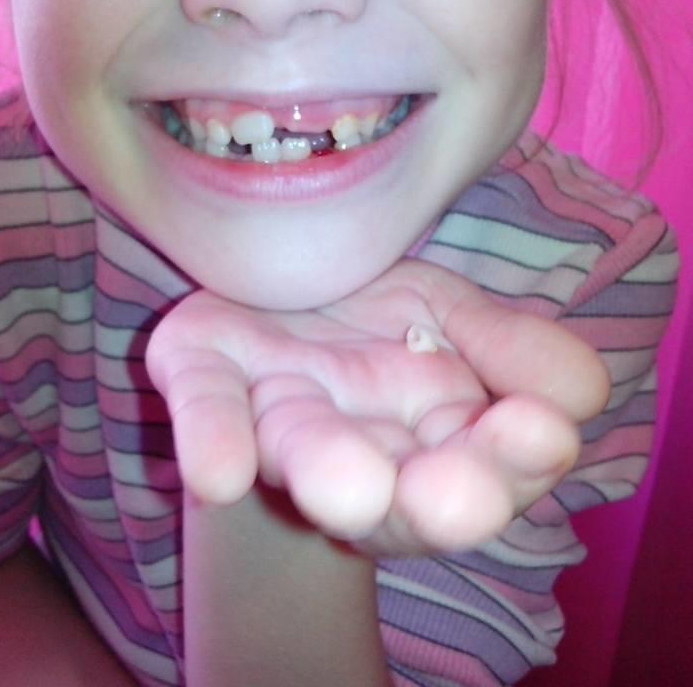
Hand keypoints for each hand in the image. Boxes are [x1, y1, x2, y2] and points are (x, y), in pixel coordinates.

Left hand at [146, 259, 608, 555]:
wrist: (279, 283)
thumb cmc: (377, 316)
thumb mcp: (459, 318)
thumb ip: (516, 352)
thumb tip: (582, 392)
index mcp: (428, 436)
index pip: (482, 466)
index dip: (511, 459)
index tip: (540, 433)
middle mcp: (350, 442)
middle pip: (394, 494)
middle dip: (432, 500)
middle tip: (454, 500)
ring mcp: (273, 412)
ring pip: (300, 452)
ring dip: (328, 472)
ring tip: (351, 489)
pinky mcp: (202, 372)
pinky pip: (204, 406)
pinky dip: (212, 439)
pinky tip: (218, 473)